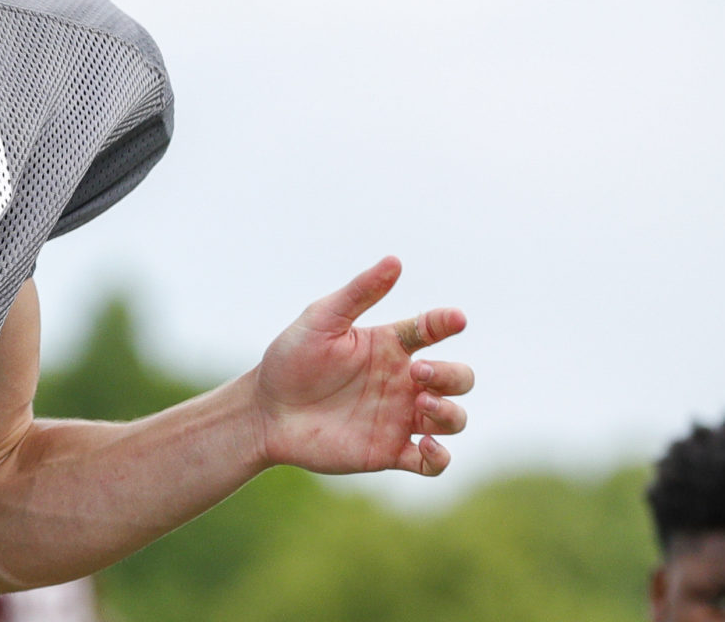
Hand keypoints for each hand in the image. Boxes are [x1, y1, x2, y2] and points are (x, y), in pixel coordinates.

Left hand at [253, 256, 471, 477]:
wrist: (266, 410)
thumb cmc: (290, 359)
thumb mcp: (322, 319)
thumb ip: (359, 293)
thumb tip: (395, 261)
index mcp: (389, 346)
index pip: (433, 329)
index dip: (448, 322)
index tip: (454, 319)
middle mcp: (402, 382)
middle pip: (458, 378)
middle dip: (451, 375)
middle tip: (417, 373)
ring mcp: (399, 418)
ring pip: (454, 418)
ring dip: (450, 412)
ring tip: (421, 405)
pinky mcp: (389, 452)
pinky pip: (434, 463)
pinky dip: (441, 457)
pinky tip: (426, 445)